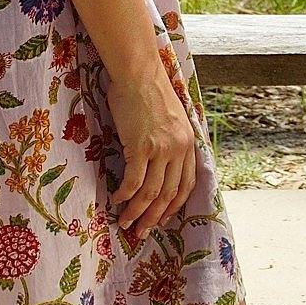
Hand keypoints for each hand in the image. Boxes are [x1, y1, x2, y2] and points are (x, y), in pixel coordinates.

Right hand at [101, 39, 199, 236]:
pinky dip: (125, 195)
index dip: (174, 205)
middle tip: (142, 232)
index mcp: (188, 142)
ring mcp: (161, 148)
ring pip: (151, 192)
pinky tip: (116, 200)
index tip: (162, 219)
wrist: (138, 72)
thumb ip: (169, 142)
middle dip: (154, 217)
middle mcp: (179, 148)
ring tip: (126, 223)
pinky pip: (134, 181)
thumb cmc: (148, 92)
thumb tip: (157, 164)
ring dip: (137, 212)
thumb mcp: (170, 119)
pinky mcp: (141, 146)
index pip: (186, 184)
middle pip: (168, 193)